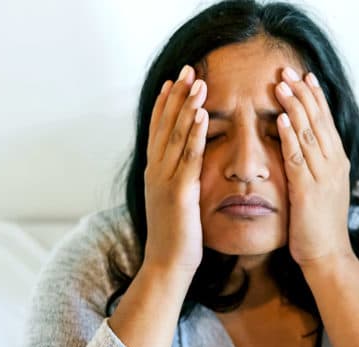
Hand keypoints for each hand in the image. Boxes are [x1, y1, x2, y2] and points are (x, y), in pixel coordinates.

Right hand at [143, 65, 208, 275]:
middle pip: (164, 125)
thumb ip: (177, 181)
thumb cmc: (176, 238)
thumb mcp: (174, 203)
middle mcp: (155, 171)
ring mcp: (165, 181)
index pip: (158, 130)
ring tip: (197, 81)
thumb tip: (184, 168)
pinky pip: (188, 157)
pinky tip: (203, 114)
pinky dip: (194, 133)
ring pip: (175, 135)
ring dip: (186, 106)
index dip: (165, 103)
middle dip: (176, 94)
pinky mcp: (179, 193)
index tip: (174, 80)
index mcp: (155, 173)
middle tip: (187, 68)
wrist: (167, 266)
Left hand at [274, 67, 353, 268]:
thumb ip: (314, 169)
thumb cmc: (320, 228)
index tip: (304, 77)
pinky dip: (289, 134)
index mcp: (337, 163)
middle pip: (318, 121)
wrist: (328, 257)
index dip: (315, 98)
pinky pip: (297, 156)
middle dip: (303, 93)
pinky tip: (280, 117)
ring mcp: (323, 176)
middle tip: (288, 70)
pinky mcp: (308, 189)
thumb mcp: (321, 192)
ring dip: (294, 106)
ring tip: (281, 84)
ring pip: (308, 133)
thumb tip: (302, 151)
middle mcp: (334, 164)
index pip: (326, 123)